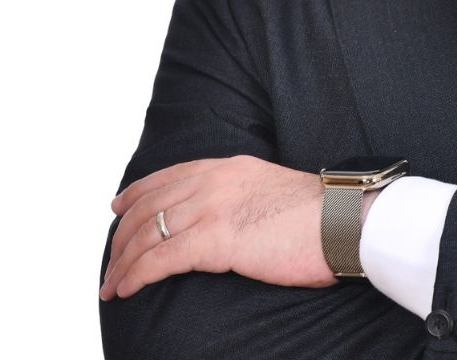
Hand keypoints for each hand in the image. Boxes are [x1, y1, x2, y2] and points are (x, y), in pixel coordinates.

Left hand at [100, 155, 335, 299]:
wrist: (345, 222)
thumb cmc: (323, 218)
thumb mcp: (273, 192)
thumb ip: (245, 199)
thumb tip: (234, 222)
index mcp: (229, 167)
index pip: (168, 177)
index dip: (136, 193)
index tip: (117, 207)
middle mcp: (214, 181)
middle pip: (149, 205)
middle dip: (122, 236)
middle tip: (110, 261)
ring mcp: (212, 208)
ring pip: (148, 233)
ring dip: (123, 261)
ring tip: (111, 284)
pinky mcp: (215, 239)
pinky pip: (160, 258)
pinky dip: (136, 274)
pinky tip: (125, 288)